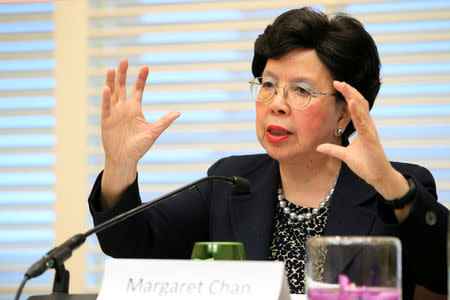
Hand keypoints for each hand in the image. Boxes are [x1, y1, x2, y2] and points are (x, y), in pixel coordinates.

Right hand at [100, 58, 179, 207]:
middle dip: (123, 74)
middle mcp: (124, 108)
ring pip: (112, 93)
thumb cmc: (138, 147)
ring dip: (111, 81)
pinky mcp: (106, 120)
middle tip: (124, 60)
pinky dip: (106, 98)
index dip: (141, 78)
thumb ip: (164, 122)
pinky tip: (106, 89)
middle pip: (122, 86)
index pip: (138, 89)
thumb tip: (178, 113)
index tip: (146, 67)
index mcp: (135, 109)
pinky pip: (106, 107)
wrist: (125, 159)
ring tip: (111, 68)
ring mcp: (114, 112)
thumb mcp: (153, 132)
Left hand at [317, 81, 408, 202]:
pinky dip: (358, 111)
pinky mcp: (371, 138)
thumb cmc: (366, 165)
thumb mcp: (344, 156)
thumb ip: (333, 149)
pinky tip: (352, 102)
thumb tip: (319, 147)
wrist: (378, 177)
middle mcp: (368, 126)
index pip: (355, 107)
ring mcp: (370, 131)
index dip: (348, 95)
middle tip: (338, 81)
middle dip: (349, 91)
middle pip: (359, 103)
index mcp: (363, 127)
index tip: (338, 85)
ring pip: (362, 109)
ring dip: (353, 96)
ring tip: (344, 86)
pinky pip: (364, 122)